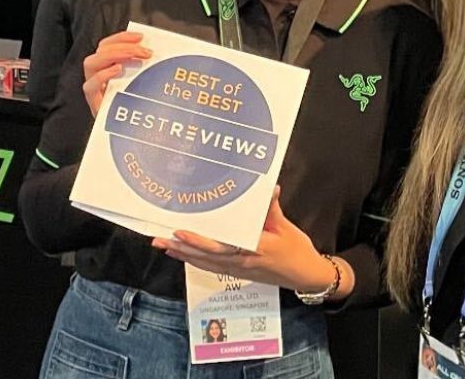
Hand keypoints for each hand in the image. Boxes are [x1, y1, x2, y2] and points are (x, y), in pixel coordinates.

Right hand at [82, 31, 149, 115]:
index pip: (108, 45)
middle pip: (100, 51)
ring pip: (90, 63)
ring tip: (134, 57)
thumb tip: (157, 52)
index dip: (122, 37)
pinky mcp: (93, 103)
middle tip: (145, 51)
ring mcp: (94, 89)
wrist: (131, 135)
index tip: (141, 37)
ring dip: (114, 55)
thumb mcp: (143, 84)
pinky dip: (103, 75)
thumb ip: (144, 69)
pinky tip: (118, 70)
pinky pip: (90, 86)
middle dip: (123, 46)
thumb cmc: (138, 108)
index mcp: (108, 68)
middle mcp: (98, 76)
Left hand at [153, 186, 352, 298]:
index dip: (199, 241)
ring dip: (183, 255)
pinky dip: (194, 261)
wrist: (305, 275)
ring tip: (163, 245)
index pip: (221, 246)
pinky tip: (182, 255)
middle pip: (206, 256)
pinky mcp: (238, 272)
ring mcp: (239, 270)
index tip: (180, 232)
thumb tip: (268, 189)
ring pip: (205, 263)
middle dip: (181, 248)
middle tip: (159, 238)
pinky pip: (211, 267)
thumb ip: (272, 210)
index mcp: (254, 249)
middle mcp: (242, 262)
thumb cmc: (297, 250)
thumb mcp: (286, 227)